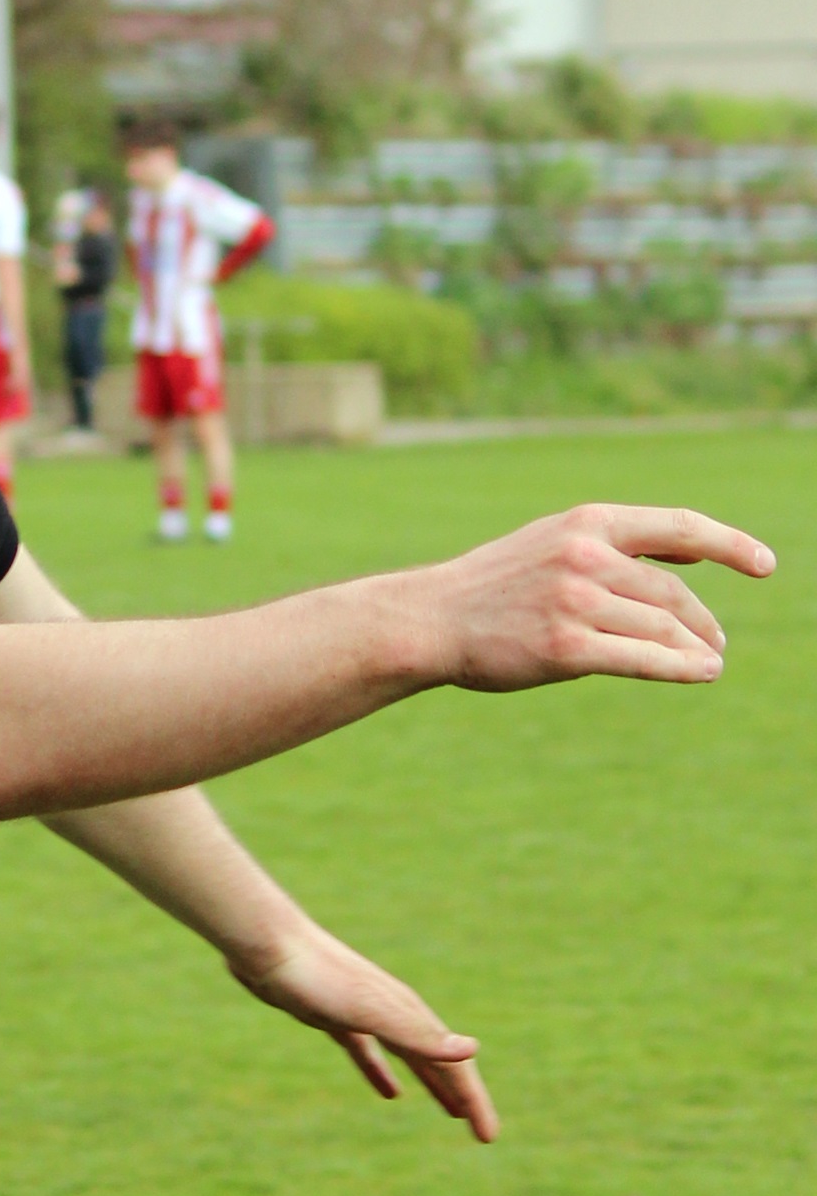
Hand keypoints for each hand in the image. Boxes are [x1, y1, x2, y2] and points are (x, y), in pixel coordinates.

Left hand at [229, 921, 497, 1142]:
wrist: (266, 945)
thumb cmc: (317, 976)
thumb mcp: (369, 1010)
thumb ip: (417, 1033)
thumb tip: (471, 1049)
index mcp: (406, 1012)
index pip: (453, 1062)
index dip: (474, 1099)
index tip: (488, 1137)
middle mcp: (391, 1011)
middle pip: (435, 1059)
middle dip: (461, 1094)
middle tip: (483, 1133)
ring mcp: (361, 1013)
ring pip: (407, 1056)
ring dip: (431, 1082)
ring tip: (450, 1111)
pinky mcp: (331, 1016)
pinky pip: (367, 1052)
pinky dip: (382, 1072)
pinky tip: (389, 1093)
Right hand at [414, 504, 773, 692]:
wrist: (431, 619)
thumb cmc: (496, 584)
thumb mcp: (552, 541)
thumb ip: (617, 543)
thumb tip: (693, 549)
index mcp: (585, 523)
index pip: (679, 526)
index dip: (730, 544)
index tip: (764, 565)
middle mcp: (584, 557)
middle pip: (673, 592)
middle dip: (702, 621)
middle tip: (716, 641)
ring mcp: (575, 603)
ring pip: (663, 628)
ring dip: (695, 648)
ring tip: (709, 661)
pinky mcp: (566, 648)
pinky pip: (645, 660)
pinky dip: (683, 668)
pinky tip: (704, 672)